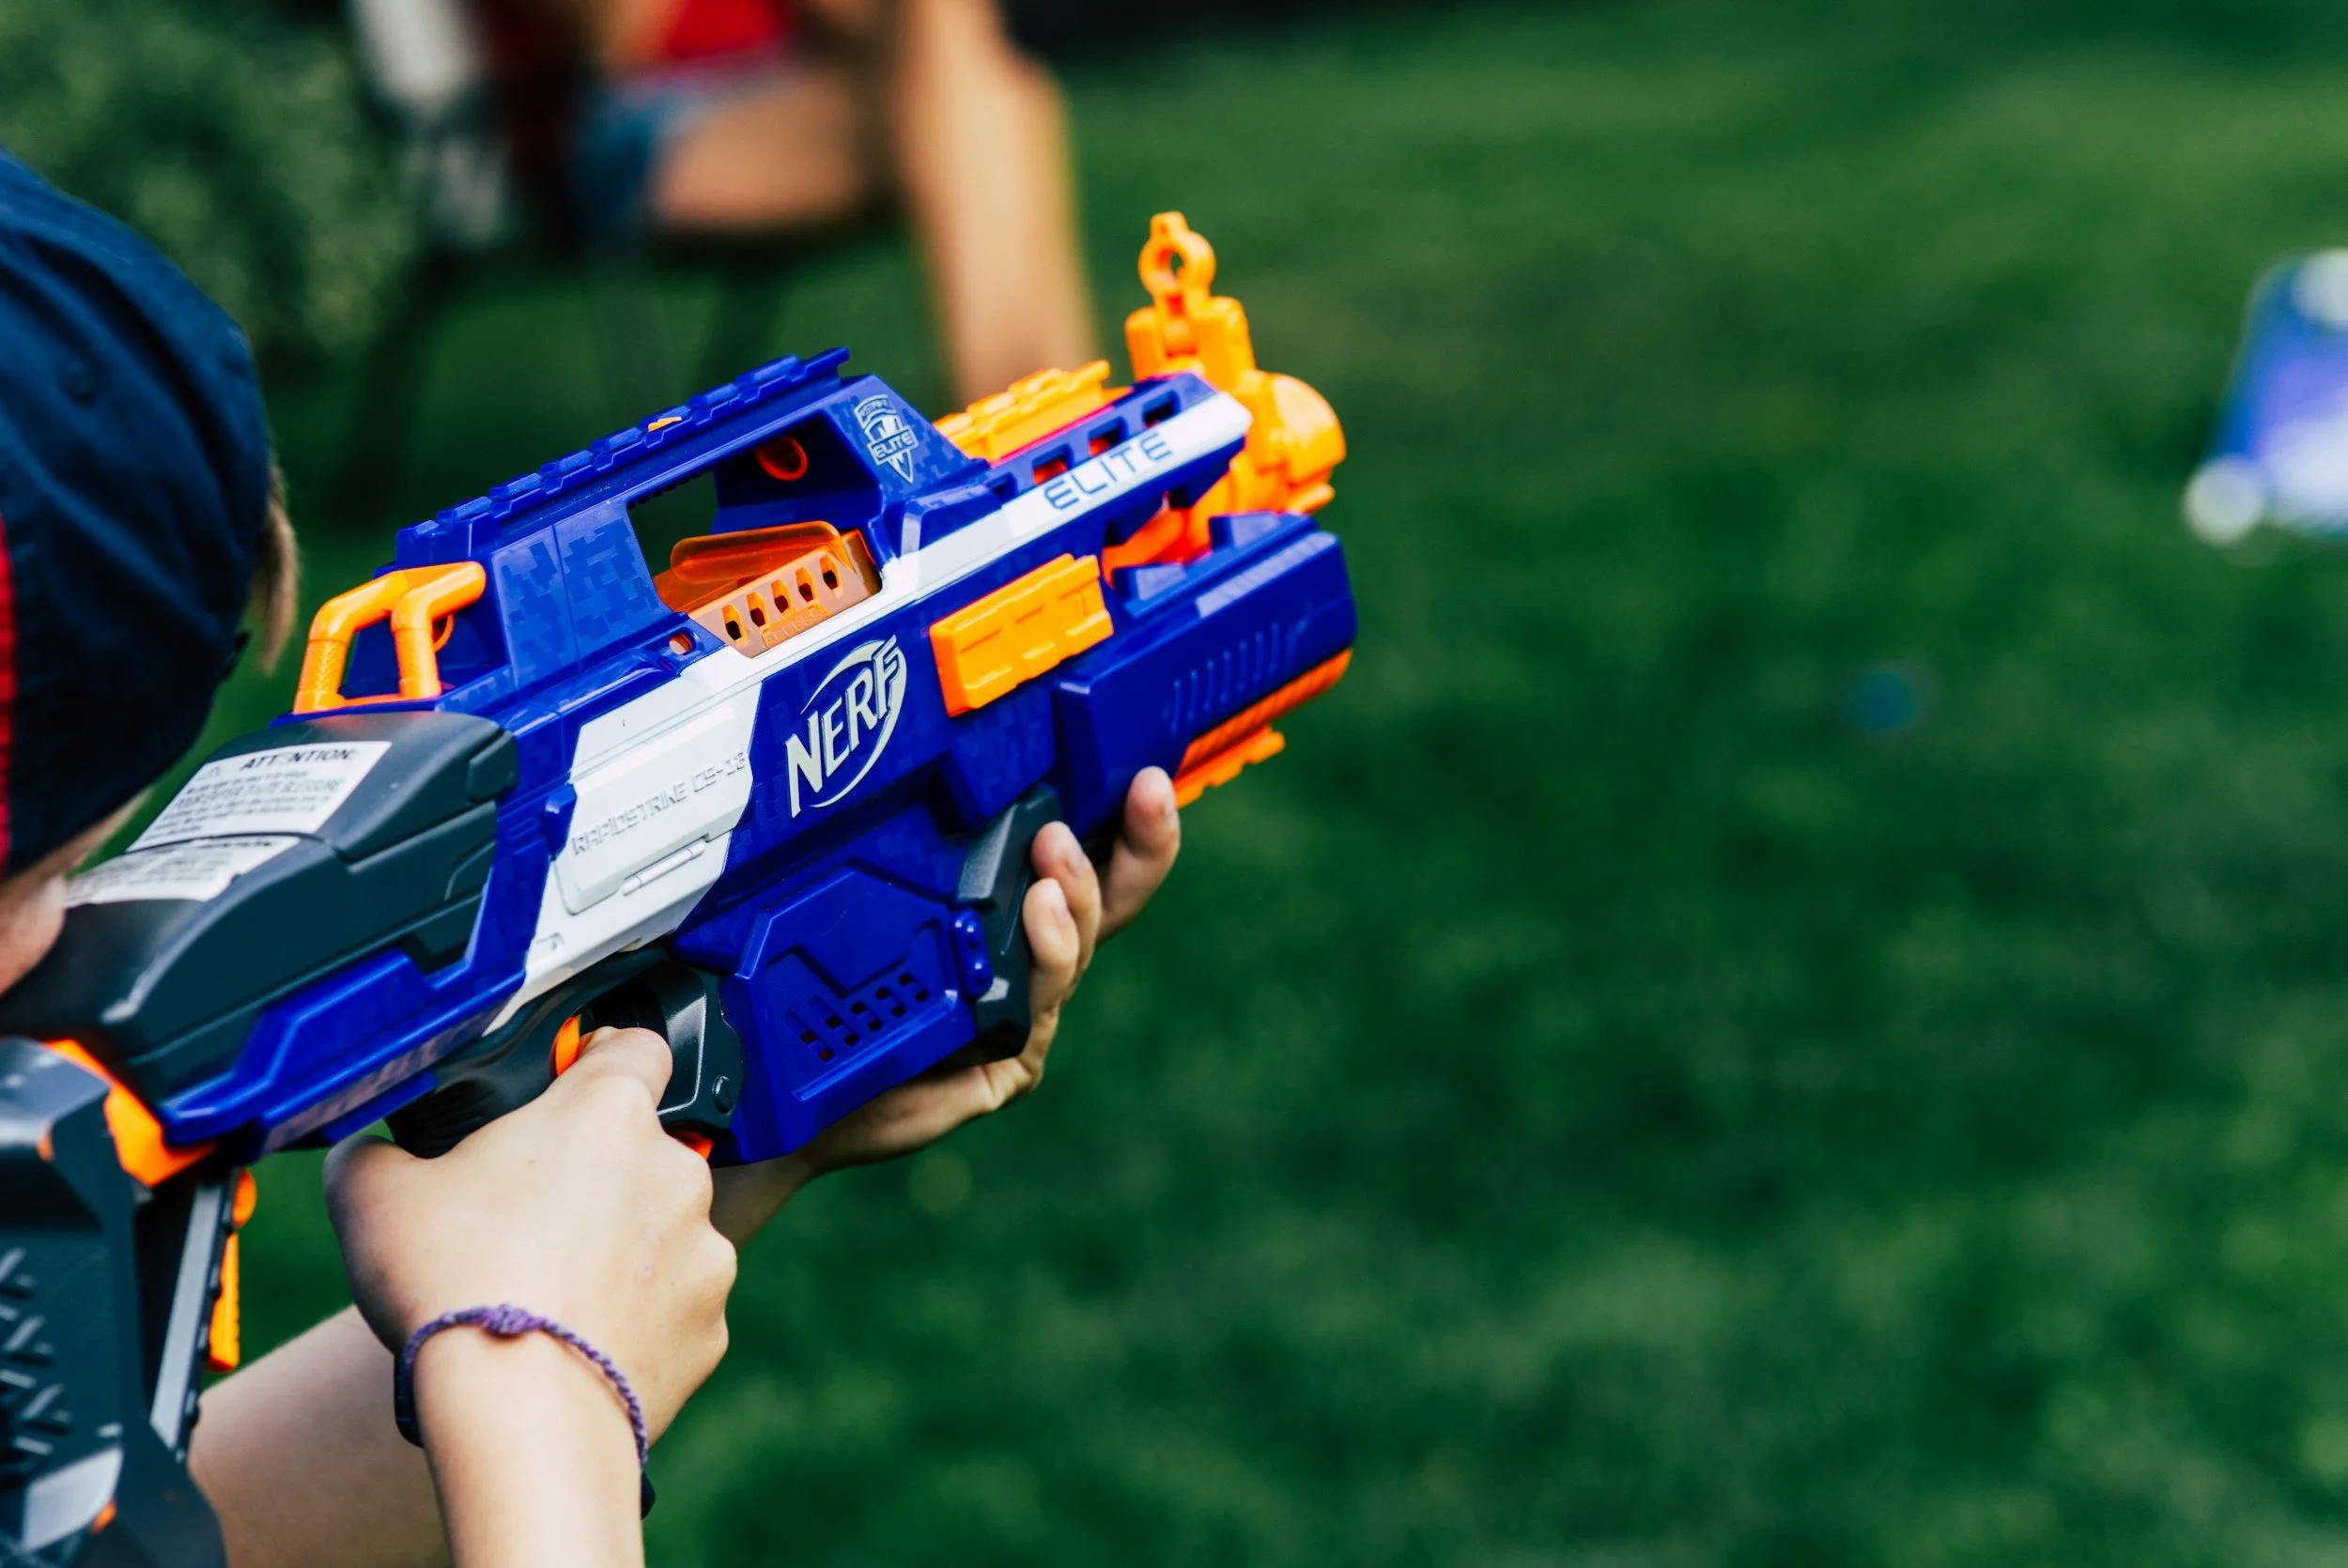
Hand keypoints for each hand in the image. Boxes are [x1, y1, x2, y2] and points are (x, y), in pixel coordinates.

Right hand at [325, 1027, 734, 1442]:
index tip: (567, 1087)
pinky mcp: (709, 1326)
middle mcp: (674, 1169)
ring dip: (620, 1253)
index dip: (600, 1060)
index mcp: (606, 1112)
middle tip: (528, 1221)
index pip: (637, 1046)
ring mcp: (703, 1250)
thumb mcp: (374, 1194)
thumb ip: (377, 1153)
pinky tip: (579, 1345)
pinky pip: (673, 1310)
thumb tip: (370, 1153)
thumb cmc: (453, 1286)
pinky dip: (637, 1323)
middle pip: (641, 1152)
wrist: (517, 1414)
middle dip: (595, 1178)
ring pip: (662, 1234)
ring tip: (549, 1295)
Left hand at [709, 767, 1181, 1239]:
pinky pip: (1038, 1009)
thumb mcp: (874, 897)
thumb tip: (935, 755)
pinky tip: (1040, 914)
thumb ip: (920, 845)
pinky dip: (1046, 957)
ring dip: (1078, 893)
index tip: (1149, 774)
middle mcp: (1028, 962)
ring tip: (1058, 854)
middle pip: (1112, 903)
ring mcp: (1024, 1014)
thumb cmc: (828, 991)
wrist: (788, 1089)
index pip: (1090, 859)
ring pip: (1075, 948)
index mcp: (1009, 913)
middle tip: (1142, 797)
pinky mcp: (1006, 1063)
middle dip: (1141, 847)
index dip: (1132, 821)